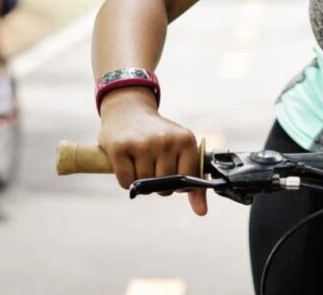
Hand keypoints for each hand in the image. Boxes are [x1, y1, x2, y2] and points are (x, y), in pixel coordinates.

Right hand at [97, 87, 207, 215]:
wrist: (128, 110)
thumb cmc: (158, 136)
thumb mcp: (180, 150)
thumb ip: (193, 182)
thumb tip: (202, 211)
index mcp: (185, 140)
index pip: (186, 183)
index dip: (177, 185)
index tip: (171, 172)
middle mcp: (166, 140)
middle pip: (164, 187)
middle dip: (157, 184)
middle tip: (152, 165)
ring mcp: (142, 143)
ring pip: (145, 186)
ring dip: (141, 181)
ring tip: (139, 160)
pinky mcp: (120, 147)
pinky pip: (127, 183)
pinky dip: (126, 180)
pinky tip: (127, 163)